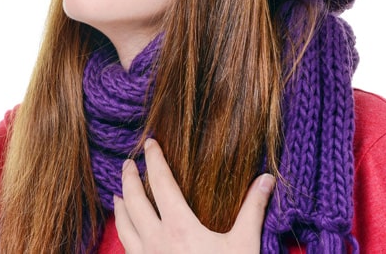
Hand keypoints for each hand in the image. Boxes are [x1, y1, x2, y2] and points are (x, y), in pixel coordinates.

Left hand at [114, 139, 274, 253]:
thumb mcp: (244, 246)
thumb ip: (252, 210)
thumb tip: (266, 178)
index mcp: (179, 227)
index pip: (161, 183)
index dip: (154, 160)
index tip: (149, 143)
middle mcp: (156, 240)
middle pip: (134, 200)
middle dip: (129, 178)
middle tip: (127, 163)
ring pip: (124, 225)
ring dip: (121, 206)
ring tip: (118, 193)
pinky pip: (126, 248)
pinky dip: (122, 232)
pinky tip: (126, 232)